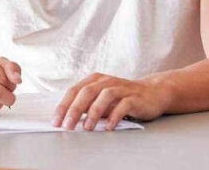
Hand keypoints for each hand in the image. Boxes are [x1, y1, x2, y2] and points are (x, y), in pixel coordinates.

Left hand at [53, 73, 170, 130]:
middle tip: (67, 126)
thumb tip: (68, 120)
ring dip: (94, 112)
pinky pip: (123, 105)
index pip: (74, 90)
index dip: (63, 105)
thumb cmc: (122, 98)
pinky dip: (115, 116)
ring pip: (104, 95)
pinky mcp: (135, 97)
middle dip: (74, 109)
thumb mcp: (101, 99)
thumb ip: (87, 106)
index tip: (56, 121)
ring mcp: (121, 88)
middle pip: (86, 92)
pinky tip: (108, 127)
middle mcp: (106, 81)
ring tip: (87, 128)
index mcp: (94, 80)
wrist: (153, 92)